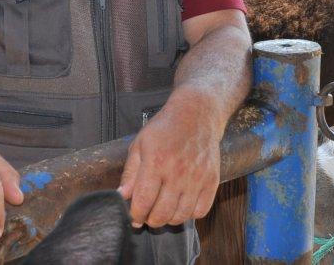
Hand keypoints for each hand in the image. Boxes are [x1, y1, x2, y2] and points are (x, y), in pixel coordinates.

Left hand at [119, 97, 220, 228]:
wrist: (197, 114)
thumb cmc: (165, 128)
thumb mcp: (140, 144)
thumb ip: (130, 173)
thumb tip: (121, 196)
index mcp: (156, 162)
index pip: (143, 201)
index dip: (136, 214)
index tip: (134, 216)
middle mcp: (177, 172)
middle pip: (162, 214)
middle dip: (150, 220)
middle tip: (148, 215)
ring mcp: (197, 178)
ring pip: (181, 216)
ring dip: (169, 219)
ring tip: (164, 210)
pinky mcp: (212, 180)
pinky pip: (201, 211)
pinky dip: (190, 214)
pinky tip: (182, 204)